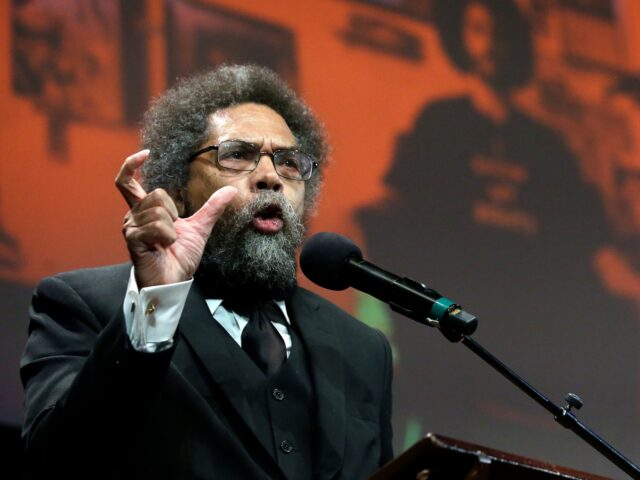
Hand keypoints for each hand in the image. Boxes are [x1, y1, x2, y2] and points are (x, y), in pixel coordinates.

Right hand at [116, 149, 236, 287]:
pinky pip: (157, 226)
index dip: (131, 165)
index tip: (146, 153)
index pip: (126, 182)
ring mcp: (130, 228)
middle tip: (173, 233)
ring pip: (159, 211)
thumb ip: (212, 208)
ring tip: (167, 242)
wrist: (174, 281)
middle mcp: (132, 216)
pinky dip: (168, 237)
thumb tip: (231, 190)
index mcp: (145, 210)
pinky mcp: (132, 239)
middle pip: (157, 195)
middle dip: (174, 212)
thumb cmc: (180, 257)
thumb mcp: (200, 228)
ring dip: (171, 228)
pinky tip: (163, 247)